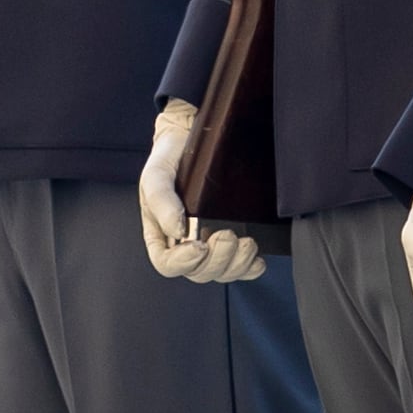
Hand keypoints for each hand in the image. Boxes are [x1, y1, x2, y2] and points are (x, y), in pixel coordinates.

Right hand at [138, 100, 263, 281]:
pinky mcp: (234, 239)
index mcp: (161, 233)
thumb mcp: (156, 175)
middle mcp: (184, 243)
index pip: (167, 264)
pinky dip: (251, 267)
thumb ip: (160, 200)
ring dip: (237, 263)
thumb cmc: (170, 159)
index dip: (183, 262)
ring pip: (222, 272)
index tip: (197, 244)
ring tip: (245, 242)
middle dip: (217, 260)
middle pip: (199, 272)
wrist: (193, 139)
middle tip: (227, 234)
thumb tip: (178, 231)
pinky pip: (243, 268)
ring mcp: (210, 243)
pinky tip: (255, 255)